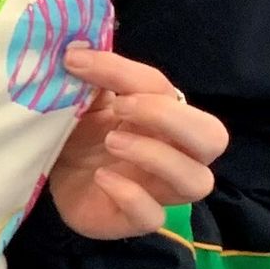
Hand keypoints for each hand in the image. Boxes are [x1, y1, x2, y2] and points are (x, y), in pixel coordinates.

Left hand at [47, 47, 229, 241]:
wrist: (57, 179)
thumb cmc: (84, 136)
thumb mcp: (85, 103)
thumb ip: (93, 80)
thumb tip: (79, 49)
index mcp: (168, 119)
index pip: (164, 90)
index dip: (126, 73)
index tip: (80, 63)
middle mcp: (176, 154)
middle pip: (212, 138)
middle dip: (171, 118)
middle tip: (122, 107)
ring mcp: (160, 190)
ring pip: (196, 181)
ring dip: (157, 156)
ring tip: (111, 143)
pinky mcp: (135, 220)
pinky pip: (154, 216)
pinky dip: (131, 195)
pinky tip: (102, 179)